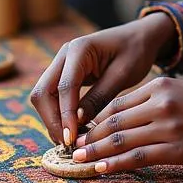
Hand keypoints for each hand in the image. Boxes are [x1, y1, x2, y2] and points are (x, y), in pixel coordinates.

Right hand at [30, 14, 175, 146]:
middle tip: (69, 145)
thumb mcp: (122, 75)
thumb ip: (99, 97)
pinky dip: (59, 114)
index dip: (65, 115)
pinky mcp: (65, 74)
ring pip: (44, 96)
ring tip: (72, 141)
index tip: (71, 140)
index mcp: (79, 49)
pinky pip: (54, 97)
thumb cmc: (135, 52)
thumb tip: (76, 122)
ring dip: (53, 119)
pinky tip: (73, 130)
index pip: (64, 86)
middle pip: (43, 92)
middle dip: (52, 120)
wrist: (140, 37)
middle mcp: (64, 55)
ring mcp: (62, 64)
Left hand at [71, 77, 182, 174]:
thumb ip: (155, 101)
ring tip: (79, 160)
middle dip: (91, 136)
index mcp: (160, 86)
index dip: (97, 119)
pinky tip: (102, 169)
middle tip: (72, 147)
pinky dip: (116, 163)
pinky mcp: (178, 150)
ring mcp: (168, 127)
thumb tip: (126, 118)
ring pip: (122, 139)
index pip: (117, 103)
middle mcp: (160, 104)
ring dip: (97, 151)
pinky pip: (139, 157)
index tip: (84, 130)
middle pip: (114, 121)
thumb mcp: (182, 91)